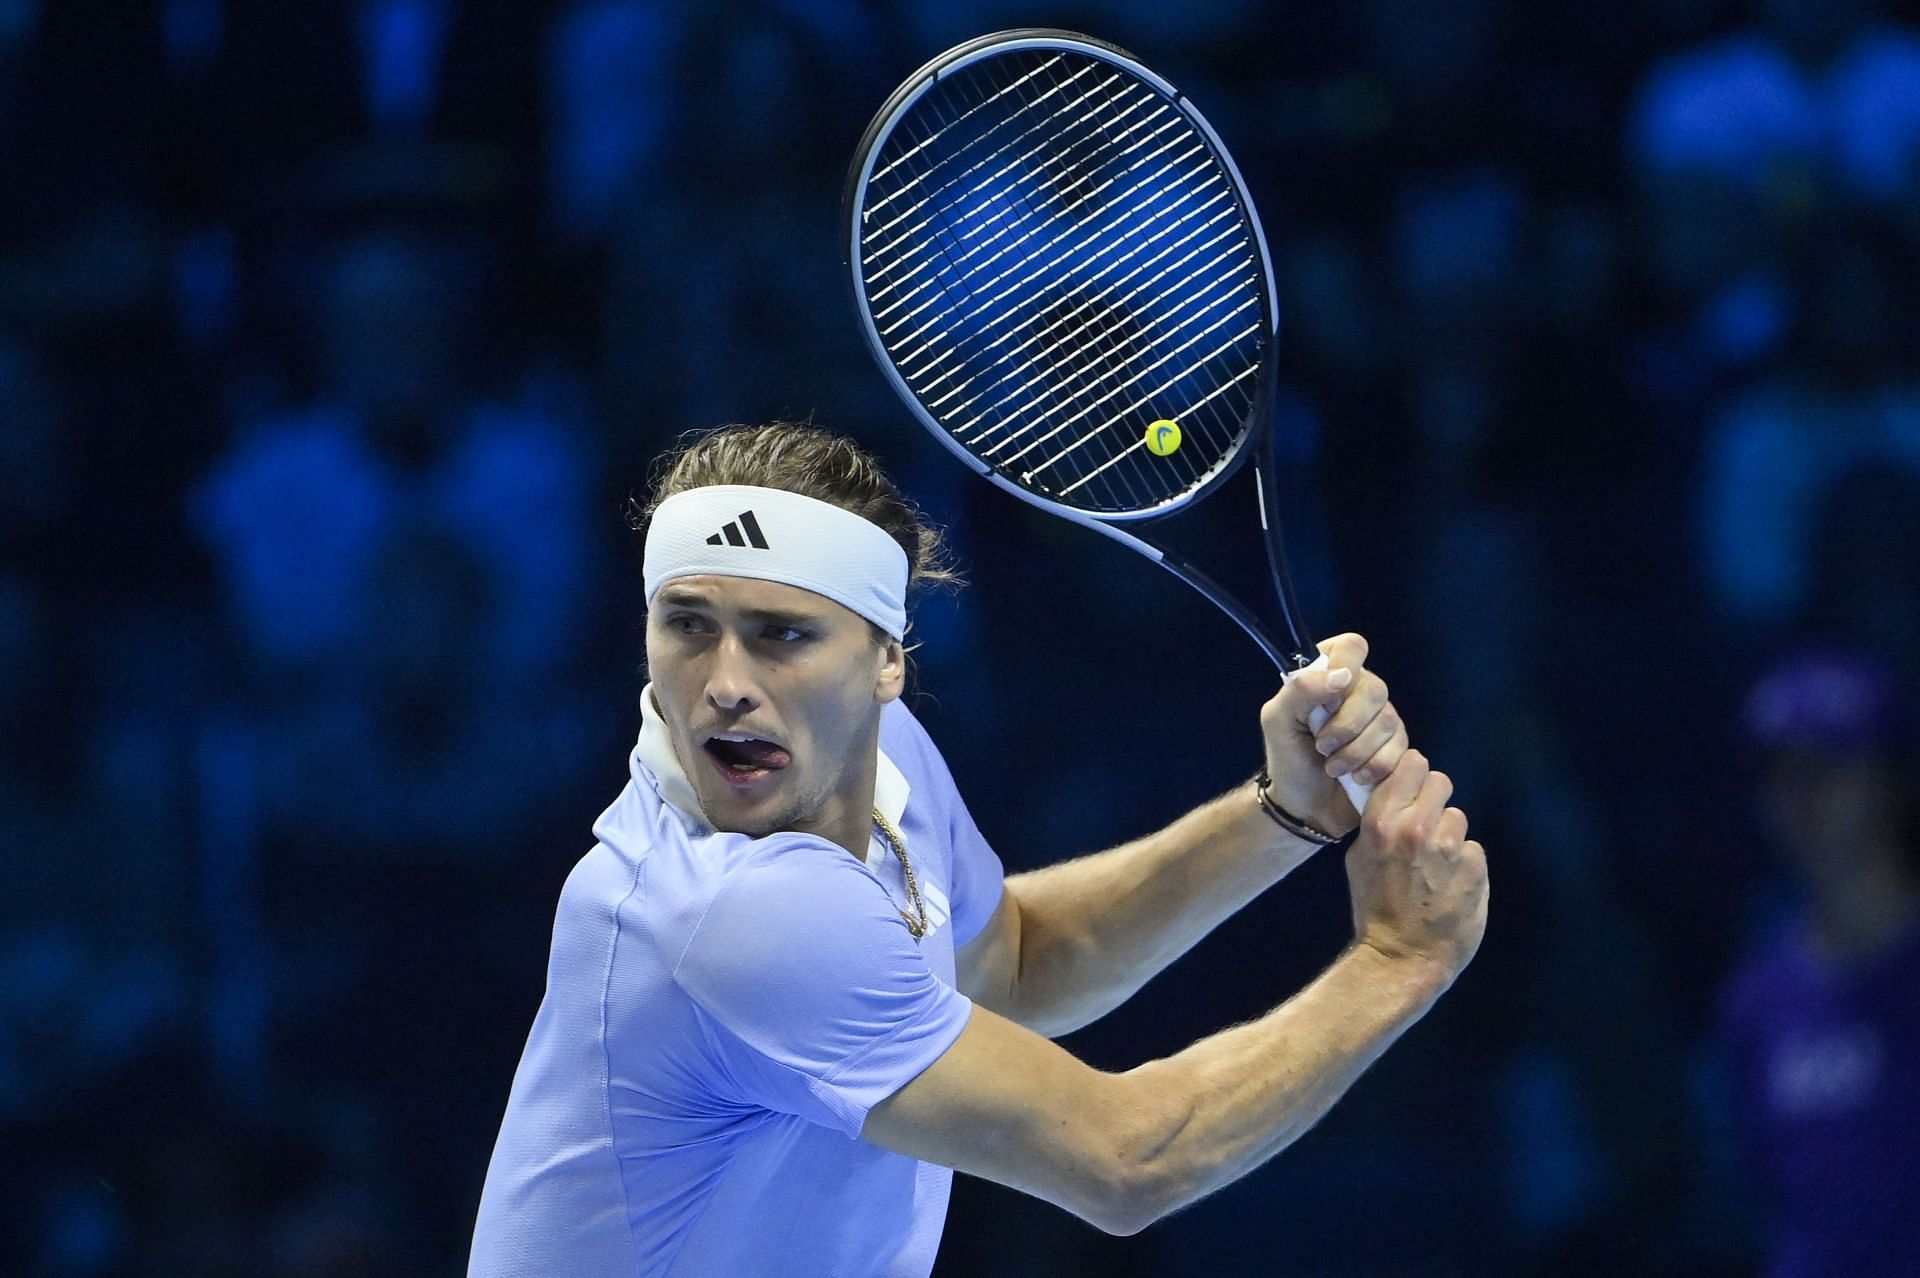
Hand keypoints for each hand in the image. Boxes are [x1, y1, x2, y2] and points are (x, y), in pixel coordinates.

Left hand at [1258, 633, 1404, 835]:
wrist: (1304, 806)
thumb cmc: (1288, 758)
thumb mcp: (1277, 720)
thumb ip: (1300, 690)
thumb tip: (1342, 676)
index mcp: (1330, 674)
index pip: (1351, 647)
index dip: (1345, 668)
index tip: (1328, 698)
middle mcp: (1361, 690)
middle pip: (1375, 688)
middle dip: (1346, 724)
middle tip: (1322, 746)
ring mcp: (1383, 718)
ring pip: (1390, 720)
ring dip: (1356, 750)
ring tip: (1333, 767)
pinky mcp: (1398, 747)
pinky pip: (1400, 748)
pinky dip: (1374, 766)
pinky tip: (1355, 777)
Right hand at [1345, 749, 1486, 978]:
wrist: (1402, 956)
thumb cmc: (1375, 908)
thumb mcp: (1359, 859)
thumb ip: (1378, 823)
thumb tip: (1394, 797)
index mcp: (1381, 823)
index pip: (1412, 764)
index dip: (1414, 774)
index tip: (1412, 788)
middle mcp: (1415, 828)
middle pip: (1440, 782)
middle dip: (1434, 800)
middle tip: (1426, 825)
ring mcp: (1448, 848)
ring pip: (1457, 817)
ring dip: (1449, 835)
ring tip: (1436, 865)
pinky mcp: (1474, 868)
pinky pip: (1473, 849)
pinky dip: (1465, 863)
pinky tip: (1449, 884)